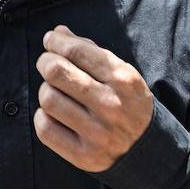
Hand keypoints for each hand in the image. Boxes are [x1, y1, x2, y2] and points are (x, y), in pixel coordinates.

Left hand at [34, 25, 153, 172]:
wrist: (146, 148)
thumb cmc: (127, 102)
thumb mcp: (121, 72)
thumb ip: (90, 50)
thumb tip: (57, 33)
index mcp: (123, 80)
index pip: (76, 51)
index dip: (55, 41)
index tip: (50, 40)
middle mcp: (111, 105)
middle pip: (56, 72)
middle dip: (46, 62)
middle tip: (48, 64)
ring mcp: (97, 133)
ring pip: (48, 99)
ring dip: (46, 91)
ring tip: (56, 92)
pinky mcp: (84, 155)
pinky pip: (45, 129)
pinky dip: (43, 117)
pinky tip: (54, 114)